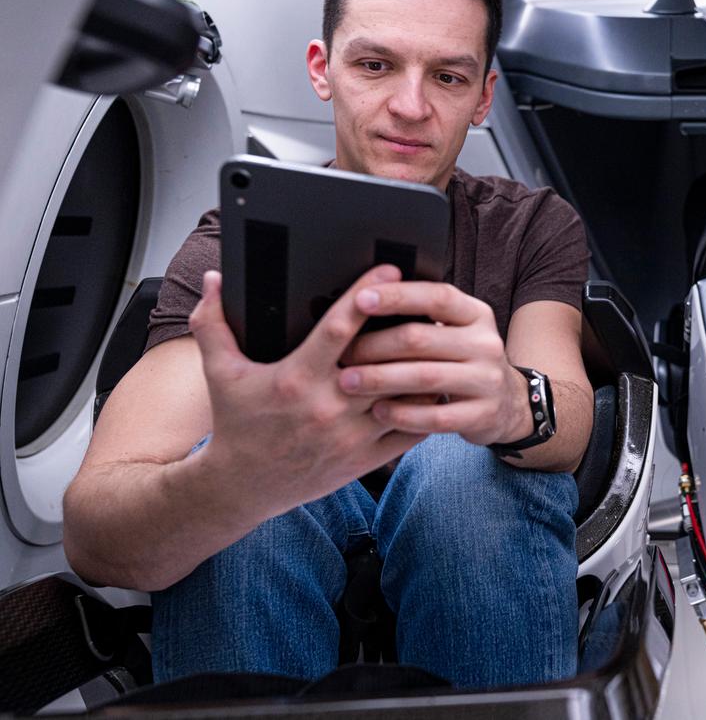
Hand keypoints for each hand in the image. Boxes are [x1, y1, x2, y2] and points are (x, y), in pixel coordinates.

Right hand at [187, 265, 424, 516]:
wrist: (242, 488)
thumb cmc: (236, 423)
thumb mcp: (220, 373)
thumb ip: (213, 324)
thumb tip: (213, 278)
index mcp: (296, 378)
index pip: (339, 329)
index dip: (366, 295)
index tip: (390, 270)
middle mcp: (328, 406)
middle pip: (383, 360)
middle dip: (409, 329)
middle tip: (430, 302)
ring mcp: (351, 435)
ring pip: (406, 396)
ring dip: (424, 368)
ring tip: (439, 341)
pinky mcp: (366, 459)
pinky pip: (411, 429)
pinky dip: (427, 407)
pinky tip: (434, 385)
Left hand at [336, 282, 532, 445]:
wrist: (507, 403)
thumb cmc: (462, 360)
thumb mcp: (456, 331)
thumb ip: (423, 317)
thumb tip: (364, 300)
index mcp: (476, 314)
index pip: (436, 297)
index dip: (398, 297)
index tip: (360, 299)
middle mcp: (486, 343)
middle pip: (422, 339)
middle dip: (375, 345)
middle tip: (343, 354)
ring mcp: (487, 380)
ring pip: (426, 377)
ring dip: (381, 379)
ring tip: (348, 382)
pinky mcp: (483, 414)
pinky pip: (436, 416)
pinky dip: (403, 414)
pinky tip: (378, 412)